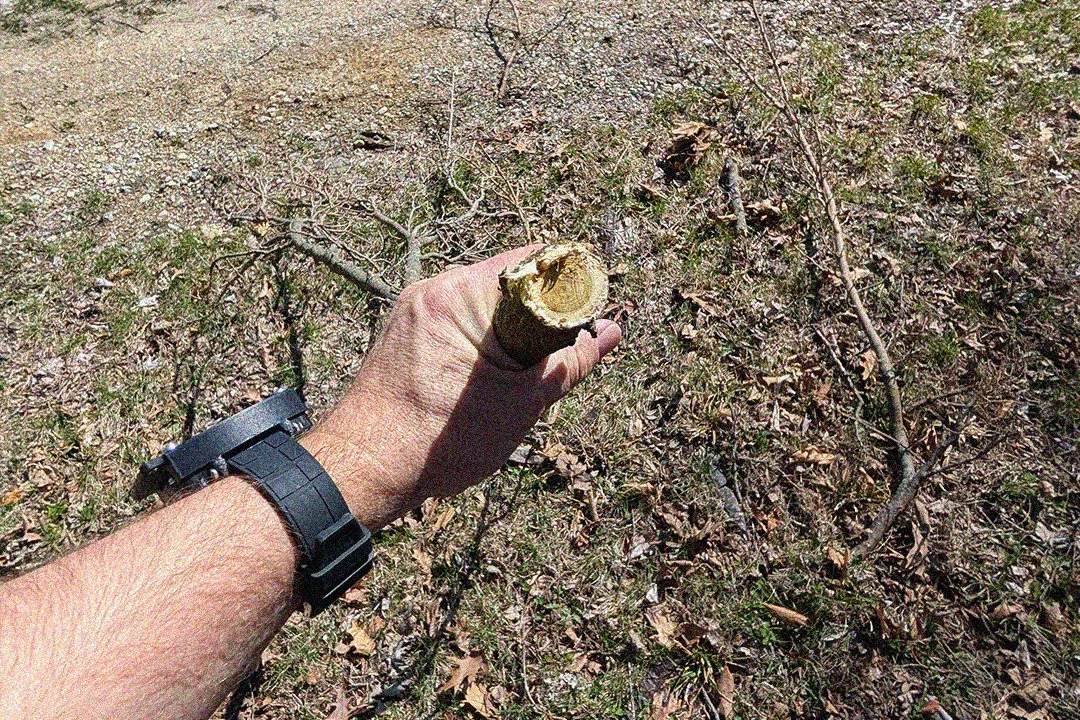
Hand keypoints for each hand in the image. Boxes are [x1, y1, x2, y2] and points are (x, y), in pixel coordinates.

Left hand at [301, 246, 621, 527]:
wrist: (363, 469)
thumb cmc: (439, 440)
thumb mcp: (524, 402)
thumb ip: (573, 361)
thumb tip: (612, 331)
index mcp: (461, 295)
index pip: (534, 261)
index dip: (570, 284)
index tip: (592, 312)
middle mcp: (433, 289)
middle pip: (510, 283)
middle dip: (542, 315)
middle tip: (561, 356)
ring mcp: (414, 309)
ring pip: (484, 306)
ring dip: (512, 333)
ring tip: (520, 379)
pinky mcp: (404, 331)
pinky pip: (458, 322)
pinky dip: (483, 343)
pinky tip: (488, 382)